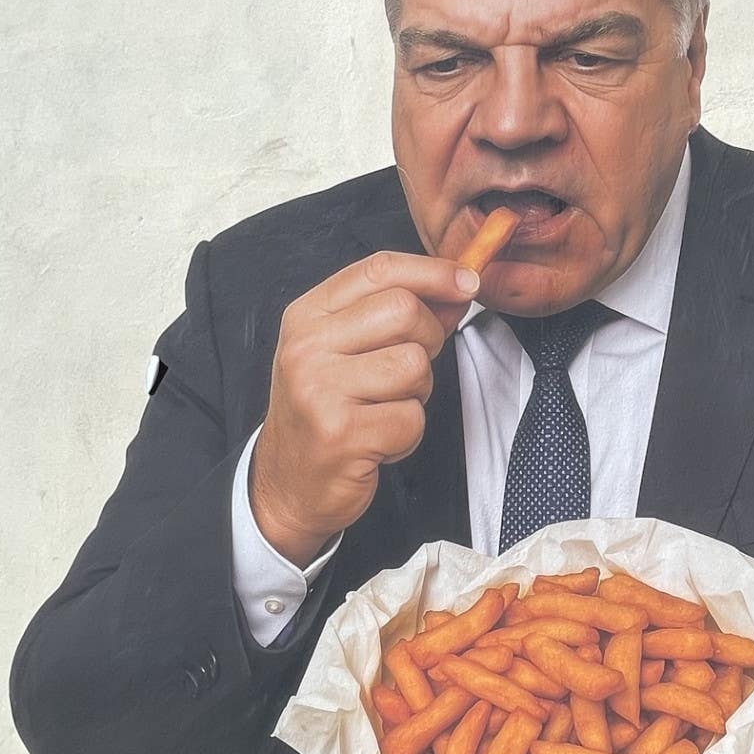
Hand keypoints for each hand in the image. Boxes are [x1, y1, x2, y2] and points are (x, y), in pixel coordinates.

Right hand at [251, 251, 478, 564]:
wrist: (285, 484)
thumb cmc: (325, 410)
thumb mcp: (346, 350)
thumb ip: (396, 314)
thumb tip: (459, 287)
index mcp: (307, 315)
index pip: (379, 269)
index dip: (434, 271)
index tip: (468, 282)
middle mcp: (306, 346)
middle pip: (404, 311)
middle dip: (427, 340)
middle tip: (406, 373)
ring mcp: (319, 389)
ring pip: (413, 365)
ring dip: (417, 393)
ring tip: (384, 409)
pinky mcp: (339, 433)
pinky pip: (411, 418)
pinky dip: (407, 434)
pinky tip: (379, 440)